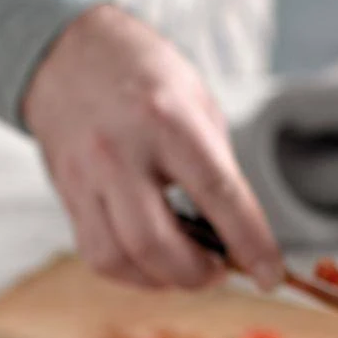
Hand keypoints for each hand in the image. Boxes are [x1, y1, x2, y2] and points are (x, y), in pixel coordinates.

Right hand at [23, 5, 281, 290]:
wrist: (69, 57)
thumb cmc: (145, 83)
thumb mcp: (196, 106)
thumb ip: (217, 171)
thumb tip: (239, 240)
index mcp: (166, 120)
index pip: (217, 194)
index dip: (249, 242)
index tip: (269, 275)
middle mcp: (120, 151)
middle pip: (156, 243)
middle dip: (197, 274)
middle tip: (218, 269)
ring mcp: (87, 178)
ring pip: (121, 259)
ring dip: (163, 280)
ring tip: (185, 267)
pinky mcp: (69, 198)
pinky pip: (100, 257)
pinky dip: (132, 273)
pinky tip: (152, 261)